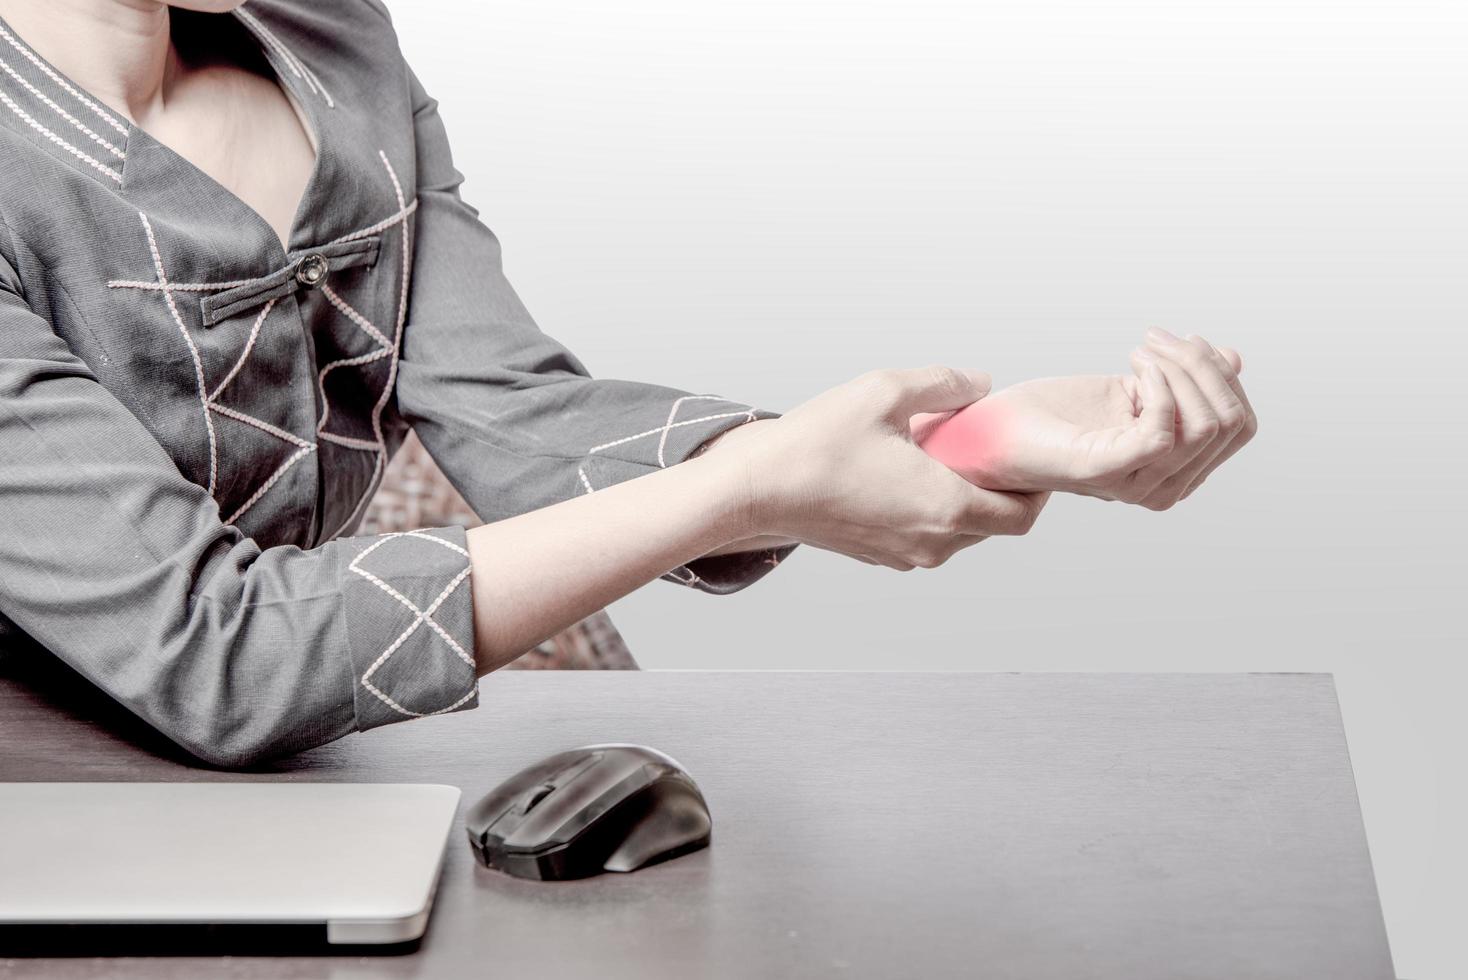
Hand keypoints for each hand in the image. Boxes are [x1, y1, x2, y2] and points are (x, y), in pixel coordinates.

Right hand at [708, 366, 1048, 569]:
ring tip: (944, 455)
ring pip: (960, 534)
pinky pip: (925, 537)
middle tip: (987, 447)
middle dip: (999, 488)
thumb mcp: (885, 390)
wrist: (755, 490)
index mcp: (945, 507)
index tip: (1027, 458)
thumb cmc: (815, 444)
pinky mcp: (879, 555)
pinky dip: (931, 510)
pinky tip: (908, 472)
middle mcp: (931, 542)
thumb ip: (945, 383)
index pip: (1022, 516)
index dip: (1037, 489)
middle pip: (995, 526)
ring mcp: (903, 554)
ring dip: (964, 499)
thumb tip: (982, 383)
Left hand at [912, 331, 1255, 507]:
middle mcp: (1165, 488)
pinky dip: (1158, 386)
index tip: (1183, 340)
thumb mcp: (1132, 389)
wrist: (990, 432)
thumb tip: (1234, 357)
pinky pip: (1164, 432)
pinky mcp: (1105, 471)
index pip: (1240, 425)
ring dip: (1180, 368)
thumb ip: (1184, 382)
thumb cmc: (1054, 414)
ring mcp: (1136, 484)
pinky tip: (1131, 366)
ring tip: (1142, 350)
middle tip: (1158, 340)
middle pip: (1231, 422)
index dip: (1222, 374)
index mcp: (1178, 471)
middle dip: (1204, 366)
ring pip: (1206, 424)